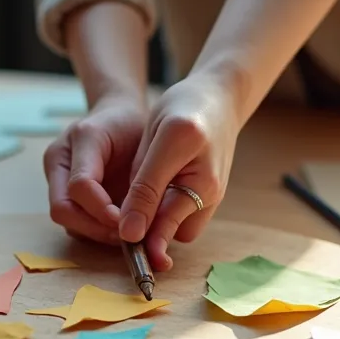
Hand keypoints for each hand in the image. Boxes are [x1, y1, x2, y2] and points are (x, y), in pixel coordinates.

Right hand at [43, 95, 144, 244]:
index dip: (102, 209)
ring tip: (127, 238)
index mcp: (80, 138)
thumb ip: (142, 174)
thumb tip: (144, 220)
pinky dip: (97, 232)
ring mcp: (57, 178)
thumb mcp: (144, 139)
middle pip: (62, 209)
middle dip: (95, 229)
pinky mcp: (64, 195)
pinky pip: (75, 222)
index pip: (80, 185)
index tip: (129, 222)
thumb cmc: (135, 126)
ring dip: (96, 234)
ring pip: (66, 220)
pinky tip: (120, 232)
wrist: (119, 117)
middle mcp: (60, 160)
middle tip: (127, 238)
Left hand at [119, 74, 237, 269]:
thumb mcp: (161, 138)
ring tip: (138, 198)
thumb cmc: (186, 107)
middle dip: (147, 230)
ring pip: (174, 228)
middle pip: (170, 233)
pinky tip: (154, 190)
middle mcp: (209, 193)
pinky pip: (180, 216)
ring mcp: (211, 196)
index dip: (140, 236)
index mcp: (199, 178)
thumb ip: (146, 187)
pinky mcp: (205, 195)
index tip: (121, 243)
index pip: (163, 223)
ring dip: (155, 220)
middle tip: (122, 217)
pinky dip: (164, 210)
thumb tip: (130, 233)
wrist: (218, 95)